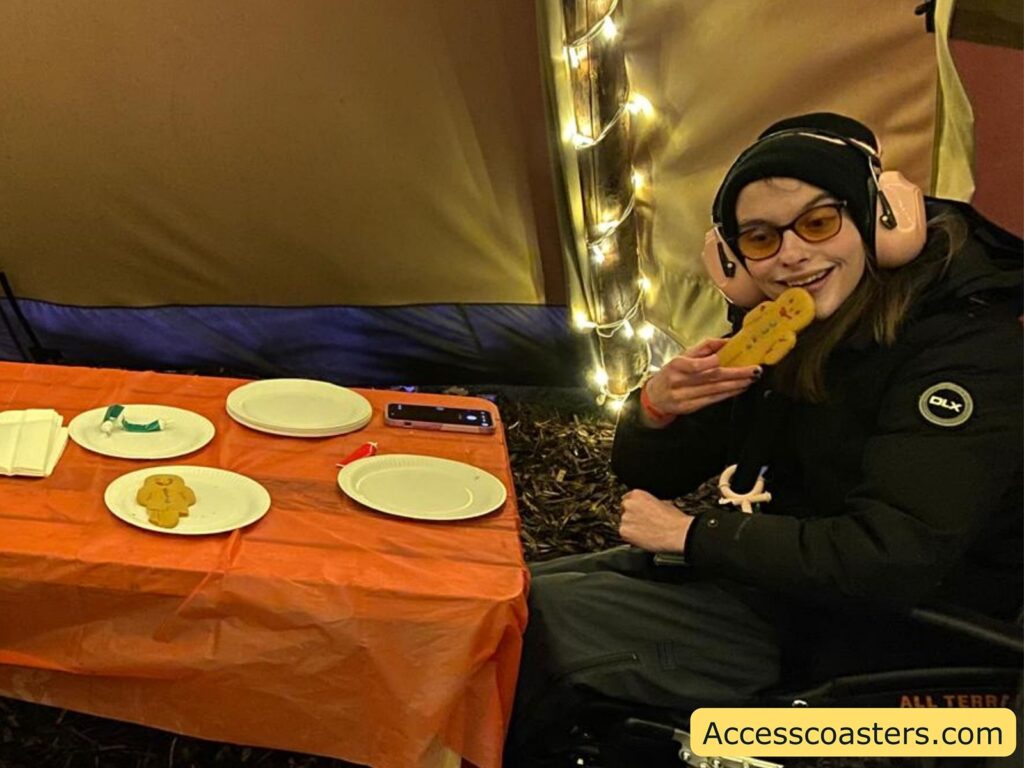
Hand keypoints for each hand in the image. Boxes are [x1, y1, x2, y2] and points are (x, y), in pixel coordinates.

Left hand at [618, 489, 693, 552]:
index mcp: (638, 494)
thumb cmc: (674, 520)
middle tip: (643, 524)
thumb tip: (647, 507)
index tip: (637, 513)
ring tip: (645, 532)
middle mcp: (629, 504)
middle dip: (632, 517)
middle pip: (625, 511)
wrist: (678, 533)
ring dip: (631, 527)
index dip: (634, 508)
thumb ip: (649, 502)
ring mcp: (626, 518)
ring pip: (624, 523)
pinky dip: (631, 537)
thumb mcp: (663, 502)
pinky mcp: (624, 532)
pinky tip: (642, 537)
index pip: (627, 499)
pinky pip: (624, 534)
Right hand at [643, 338, 759, 421]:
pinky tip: (739, 389)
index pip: (697, 364)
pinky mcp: (690, 407)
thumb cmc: (671, 373)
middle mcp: (679, 382)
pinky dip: (728, 394)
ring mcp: (684, 396)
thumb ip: (705, 347)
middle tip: (753, 369)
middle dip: (736, 373)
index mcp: (677, 365)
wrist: (655, 396)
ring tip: (751, 379)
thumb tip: (727, 342)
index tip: (734, 356)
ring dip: (736, 385)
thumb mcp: (683, 355)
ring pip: (715, 390)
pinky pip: (713, 399)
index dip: (715, 362)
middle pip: (712, 377)